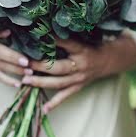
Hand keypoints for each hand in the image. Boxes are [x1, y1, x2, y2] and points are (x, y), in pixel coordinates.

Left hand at [20, 34, 135, 112]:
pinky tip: (44, 109)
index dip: (53, 40)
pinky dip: (55, 103)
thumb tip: (45, 27)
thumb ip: (66, 35)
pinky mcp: (79, 86)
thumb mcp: (83, 37)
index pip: (67, 44)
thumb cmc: (92, 45)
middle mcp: (81, 65)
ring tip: (26, 80)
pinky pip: (65, 96)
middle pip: (58, 67)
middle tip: (25, 63)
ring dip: (41, 82)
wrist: (110, 60)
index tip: (38, 36)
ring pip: (58, 83)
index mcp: (82, 50)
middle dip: (40, 66)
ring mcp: (79, 78)